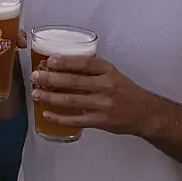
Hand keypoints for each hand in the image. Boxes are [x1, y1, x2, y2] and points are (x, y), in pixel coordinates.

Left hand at [30, 55, 157, 136]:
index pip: (85, 63)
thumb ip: (93, 68)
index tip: (50, 60)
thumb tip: (65, 59)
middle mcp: (106, 86)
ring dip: (51, 97)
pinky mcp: (100, 121)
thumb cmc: (125, 91)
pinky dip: (60, 118)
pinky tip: (47, 114)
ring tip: (36, 93)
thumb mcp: (113, 73)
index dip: (66, 61)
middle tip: (36, 76)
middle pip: (74, 82)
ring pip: (72, 101)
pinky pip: (76, 120)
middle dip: (51, 79)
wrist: (145, 113)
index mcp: (108, 71)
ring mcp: (103, 105)